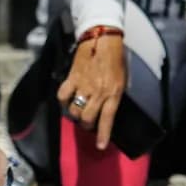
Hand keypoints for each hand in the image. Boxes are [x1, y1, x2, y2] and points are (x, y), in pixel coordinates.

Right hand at [56, 34, 126, 150]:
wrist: (103, 40)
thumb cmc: (116, 59)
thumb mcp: (122, 80)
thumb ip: (115, 95)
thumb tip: (108, 110)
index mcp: (114, 93)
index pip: (107, 119)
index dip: (103, 134)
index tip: (100, 146)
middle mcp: (98, 92)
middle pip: (87, 118)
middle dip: (86, 125)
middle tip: (87, 124)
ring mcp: (83, 85)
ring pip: (74, 110)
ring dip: (76, 114)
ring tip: (79, 111)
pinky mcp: (71, 78)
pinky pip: (63, 96)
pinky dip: (64, 100)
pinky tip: (68, 99)